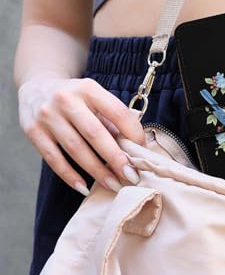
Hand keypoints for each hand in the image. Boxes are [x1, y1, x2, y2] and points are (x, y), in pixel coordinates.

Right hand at [18, 76, 145, 195]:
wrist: (37, 87)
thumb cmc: (77, 99)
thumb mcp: (96, 99)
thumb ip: (112, 120)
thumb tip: (134, 148)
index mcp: (88, 88)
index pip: (117, 112)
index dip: (133, 134)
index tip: (142, 152)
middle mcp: (66, 100)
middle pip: (95, 134)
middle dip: (116, 159)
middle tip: (132, 177)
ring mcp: (47, 116)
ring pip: (75, 149)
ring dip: (97, 171)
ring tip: (114, 185)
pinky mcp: (33, 131)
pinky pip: (53, 159)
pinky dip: (69, 175)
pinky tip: (84, 187)